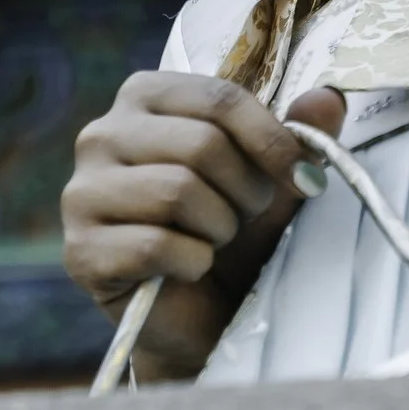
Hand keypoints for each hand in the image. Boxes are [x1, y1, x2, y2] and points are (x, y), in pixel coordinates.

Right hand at [61, 74, 346, 382]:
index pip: (220, 98)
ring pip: (177, 192)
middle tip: (247, 217)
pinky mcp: (80, 250)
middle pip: (201, 145)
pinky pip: (154, 245)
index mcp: (145, 96)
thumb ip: (299, 133)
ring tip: (218, 239)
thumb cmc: (234, 230)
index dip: (271, 140)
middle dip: (246, 190)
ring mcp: (81, 192)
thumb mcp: (274, 177)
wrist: (204, 313)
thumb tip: (328, 98)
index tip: (304, 177)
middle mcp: (102, 134)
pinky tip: (190, 268)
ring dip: (220, 226)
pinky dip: (192, 263)